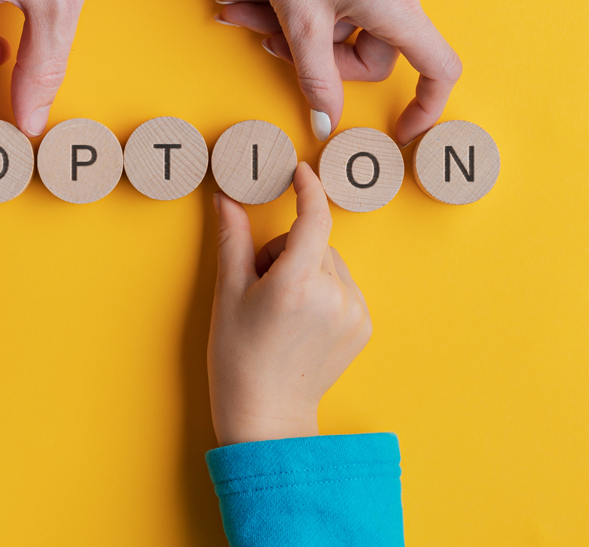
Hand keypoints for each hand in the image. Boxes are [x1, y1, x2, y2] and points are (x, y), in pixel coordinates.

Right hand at [209, 162, 371, 445]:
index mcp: (297, 284)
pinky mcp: (363, 326)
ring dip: (307, 270)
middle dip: (288, 251)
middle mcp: (333, 295)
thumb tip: (226, 198)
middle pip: (315, 243)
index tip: (299, 172)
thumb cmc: (238, 358)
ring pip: (330, 263)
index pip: (313, 218)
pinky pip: (343, 287)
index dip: (307, 189)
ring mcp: (353, 312)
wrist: (267, 415)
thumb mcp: (228, 295)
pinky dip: (323, 291)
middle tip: (262, 287)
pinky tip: (301, 322)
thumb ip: (232, 239)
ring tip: (281, 310)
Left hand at [219, 0, 461, 144]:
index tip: (399, 130)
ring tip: (238, 7)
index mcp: (397, 5)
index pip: (438, 68)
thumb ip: (314, 75)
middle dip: (310, 52)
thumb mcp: (297, 16)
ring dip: (288, 21)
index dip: (425, 106)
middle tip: (263, 40)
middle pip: (367, 48)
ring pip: (339, 19)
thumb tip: (326, 120)